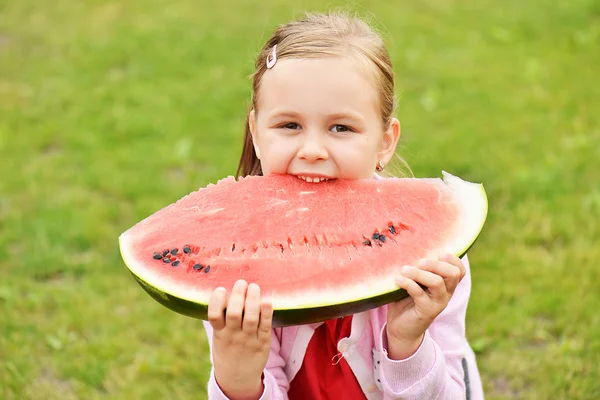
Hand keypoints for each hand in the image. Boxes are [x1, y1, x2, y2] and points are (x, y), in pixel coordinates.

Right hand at [208, 279, 273, 399]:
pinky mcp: (263, 343)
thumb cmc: (228, 349)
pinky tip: (267, 301)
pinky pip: (265, 327)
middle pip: (235, 314)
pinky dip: (267, 313)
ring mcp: (249, 340)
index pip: (214, 316)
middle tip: (241, 282)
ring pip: (251, 318)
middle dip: (238, 295)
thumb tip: (224, 291)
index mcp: (220, 333)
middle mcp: (233, 336)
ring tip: (254, 287)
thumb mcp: (218, 337)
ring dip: (253, 300)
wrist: (237, 377)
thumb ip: (221, 319)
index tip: (220, 289)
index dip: (216, 301)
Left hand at [386, 253, 465, 359]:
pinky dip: (408, 283)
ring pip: (437, 283)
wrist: (401, 328)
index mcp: (446, 284)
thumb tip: (408, 248)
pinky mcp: (426, 312)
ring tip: (405, 270)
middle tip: (420, 262)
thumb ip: (417, 269)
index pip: (459, 270)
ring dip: (420, 273)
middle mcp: (446, 293)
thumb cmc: (406, 300)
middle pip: (453, 274)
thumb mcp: (414, 282)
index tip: (439, 253)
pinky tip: (398, 280)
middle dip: (436, 264)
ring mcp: (437, 303)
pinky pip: (419, 294)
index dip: (453, 259)